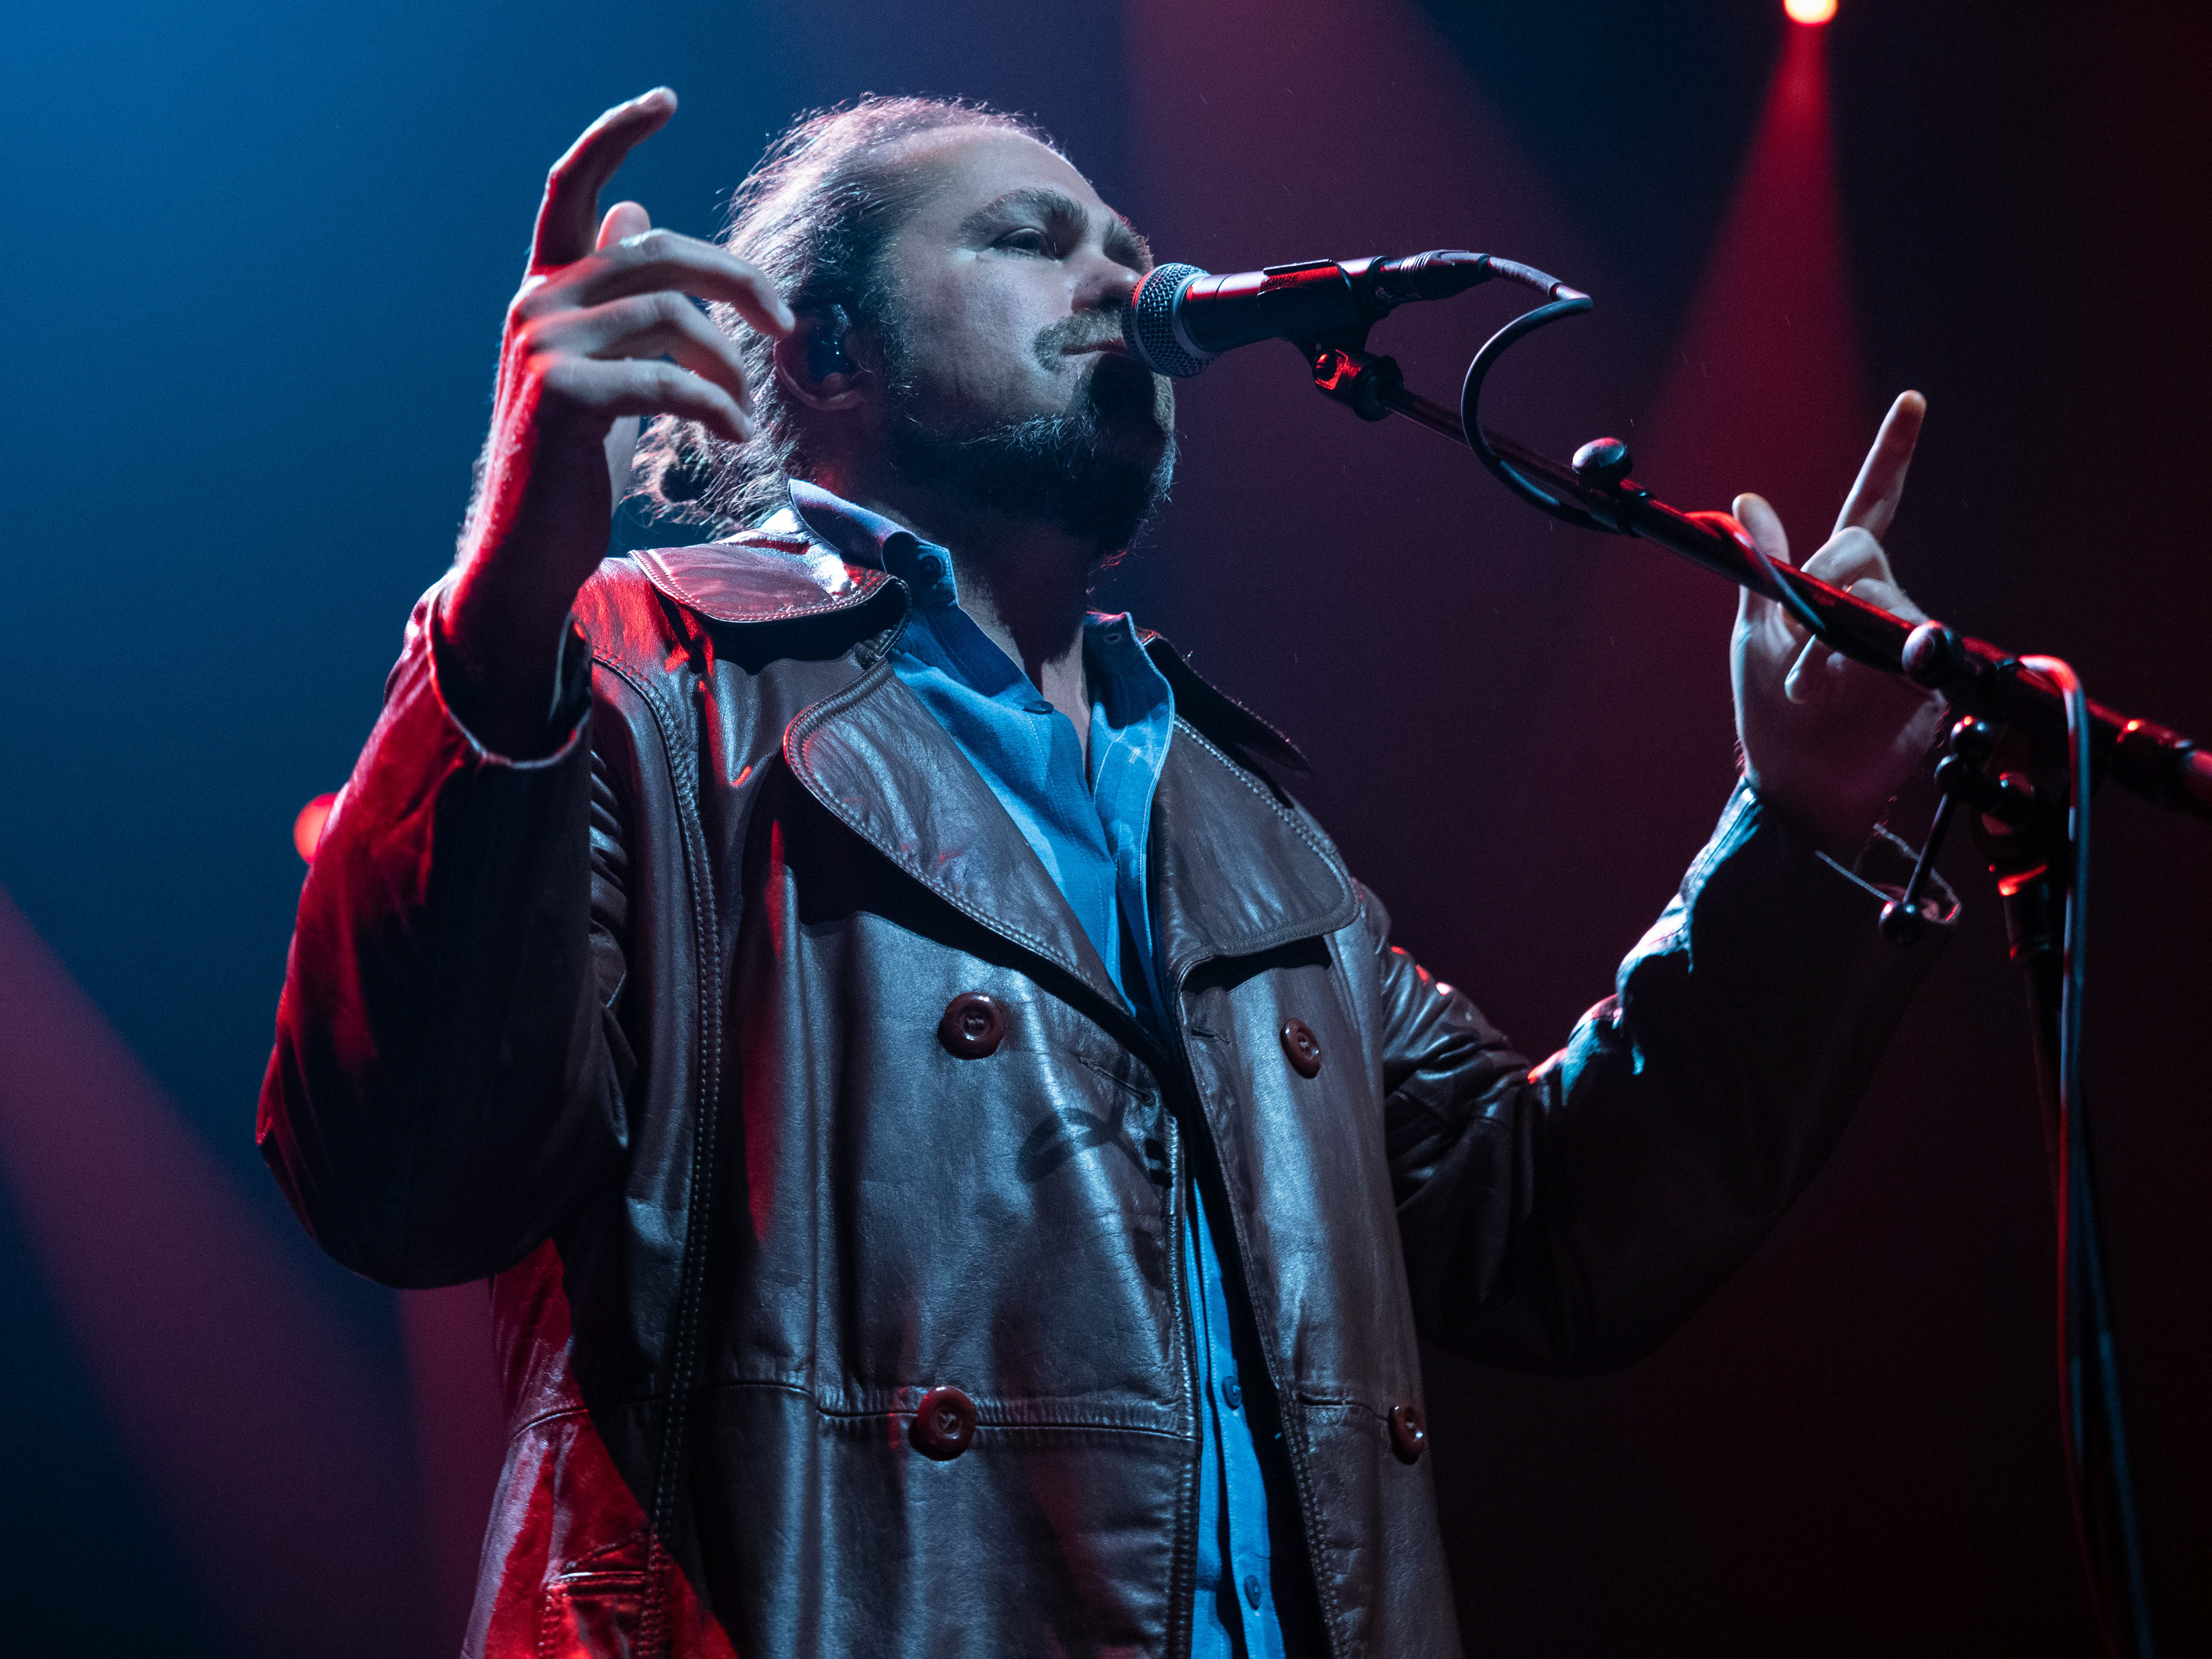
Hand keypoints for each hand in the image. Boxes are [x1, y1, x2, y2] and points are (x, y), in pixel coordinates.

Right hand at [444, 87, 793, 751]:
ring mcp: (544, 348)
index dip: (616, 135)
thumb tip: (635, 217)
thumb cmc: (573, 457)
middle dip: (736, 279)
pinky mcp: (564, 397)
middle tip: (784, 321)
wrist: (530, 544)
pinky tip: (734, 438)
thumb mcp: (602, 363)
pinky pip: (667, 381)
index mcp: (546, 288)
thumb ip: (614, 294)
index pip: (572, 187)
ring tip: (746, 410)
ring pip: (672, 318)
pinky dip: (716, 408)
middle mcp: (536, 304)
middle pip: (658, 251)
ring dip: (729, 366)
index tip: (666, 98)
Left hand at [1729, 391, 1950, 856]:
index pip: (1871, 506)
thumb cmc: (1769, 717)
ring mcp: (1905, 636)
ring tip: (1804, 687)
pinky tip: (1834, 693)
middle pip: (1862, 549)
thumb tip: (1748, 500)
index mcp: (1833, 584)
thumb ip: (1762, 566)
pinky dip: (1858, 666)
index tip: (1913, 403)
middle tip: (1795, 643)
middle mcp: (1876, 600)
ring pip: (1878, 597)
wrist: (1795, 786)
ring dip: (1829, 642)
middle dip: (1823, 582)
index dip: (1892, 456)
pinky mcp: (1929, 677)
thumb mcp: (1754, 633)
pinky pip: (1909, 646)